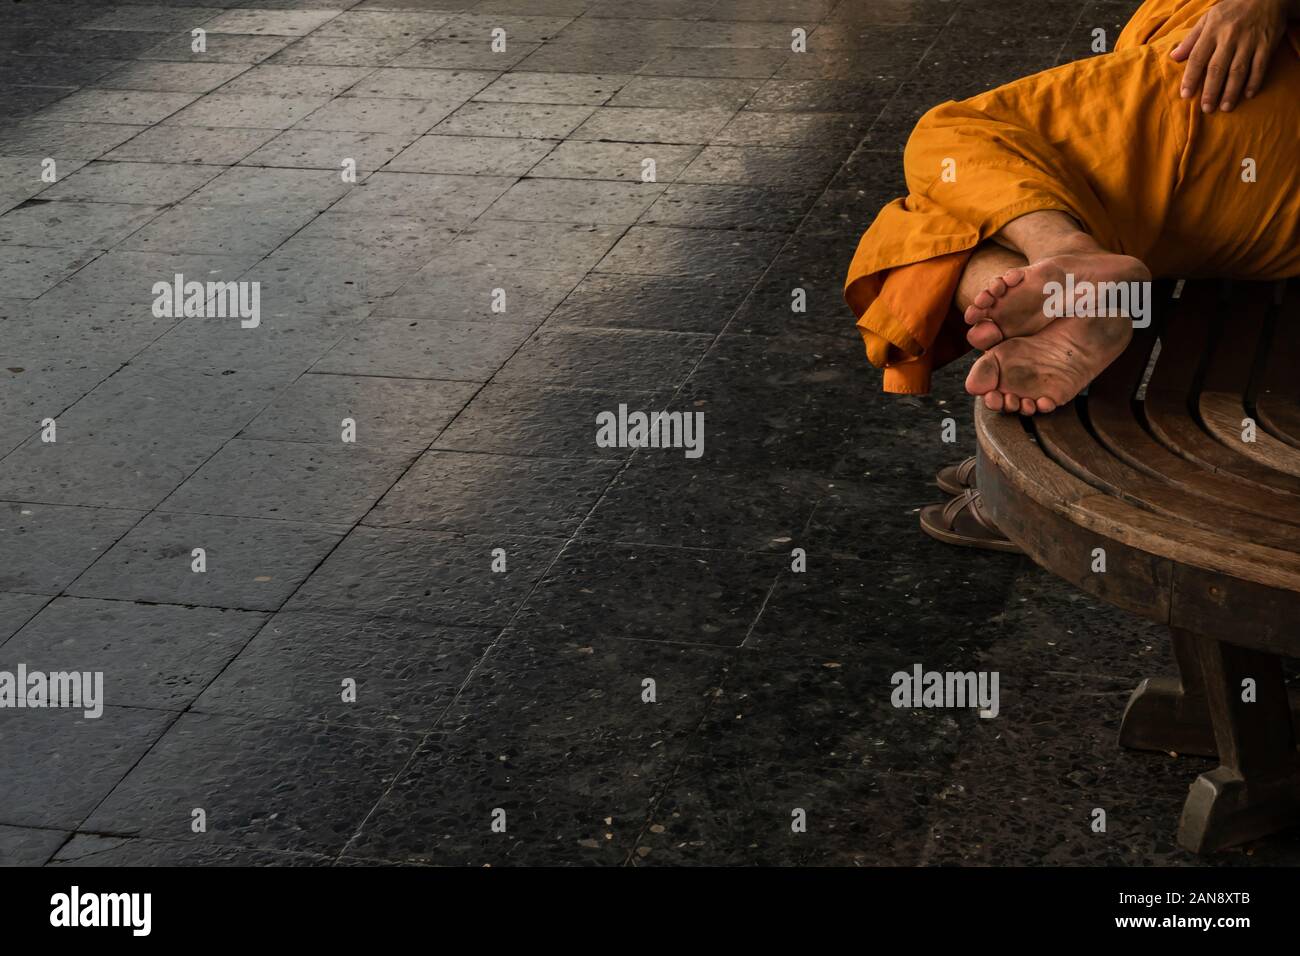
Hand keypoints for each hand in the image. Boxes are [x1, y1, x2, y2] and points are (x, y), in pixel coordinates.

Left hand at [1170, 0, 1287, 111]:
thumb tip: (1173, 57)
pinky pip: (1260, 66)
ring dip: (1231, 91)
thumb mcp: (1209, 18)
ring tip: (1225, 107)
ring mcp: (1249, 41)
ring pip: (1238, 70)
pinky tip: (1248, 95)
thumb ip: (1191, 39)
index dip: (1190, 78)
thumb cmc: (1233, 9)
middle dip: (1210, 90)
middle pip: (1217, 68)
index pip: (1197, 58)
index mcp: (1212, 31)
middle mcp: (1229, 37)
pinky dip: (1254, 81)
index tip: (1185, 95)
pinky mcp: (1266, 43)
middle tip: (1206, 109)